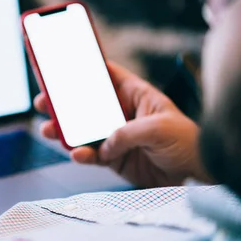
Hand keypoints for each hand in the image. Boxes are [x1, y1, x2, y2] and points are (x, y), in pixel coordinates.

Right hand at [35, 62, 210, 187]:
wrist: (197, 178)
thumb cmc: (187, 144)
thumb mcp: (160, 128)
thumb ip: (127, 132)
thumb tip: (105, 143)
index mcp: (135, 95)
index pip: (106, 75)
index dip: (85, 68)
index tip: (60, 62)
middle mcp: (122, 113)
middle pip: (86, 103)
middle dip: (63, 102)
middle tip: (43, 101)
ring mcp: (116, 136)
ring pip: (82, 129)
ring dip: (64, 130)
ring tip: (49, 130)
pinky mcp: (114, 158)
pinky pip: (91, 154)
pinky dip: (81, 155)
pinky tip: (76, 154)